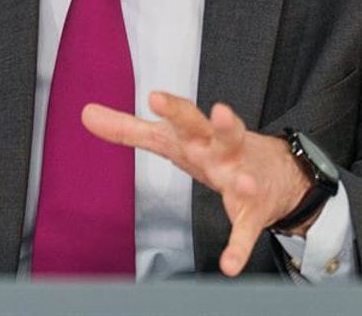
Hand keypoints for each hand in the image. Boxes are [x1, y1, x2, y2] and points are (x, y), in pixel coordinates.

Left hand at [82, 90, 314, 275]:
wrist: (275, 171)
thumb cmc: (213, 150)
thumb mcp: (170, 139)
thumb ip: (129, 128)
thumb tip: (86, 113)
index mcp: (196, 136)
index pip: (182, 119)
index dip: (171, 108)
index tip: (154, 96)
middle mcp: (219, 151)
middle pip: (213, 136)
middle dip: (211, 125)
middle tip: (215, 110)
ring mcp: (239, 178)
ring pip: (241, 177)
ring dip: (241, 179)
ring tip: (242, 180)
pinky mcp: (252, 211)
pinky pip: (245, 232)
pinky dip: (237, 249)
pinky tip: (229, 265)